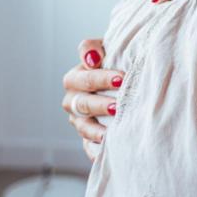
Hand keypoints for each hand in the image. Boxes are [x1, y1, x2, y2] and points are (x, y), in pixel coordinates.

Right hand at [60, 38, 123, 160]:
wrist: (123, 77)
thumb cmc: (114, 60)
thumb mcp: (105, 47)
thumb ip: (93, 47)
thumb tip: (92, 57)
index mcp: (76, 77)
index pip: (83, 78)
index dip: (100, 78)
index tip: (120, 78)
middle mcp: (73, 99)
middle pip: (82, 103)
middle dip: (100, 104)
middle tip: (117, 106)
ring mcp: (79, 119)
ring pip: (83, 126)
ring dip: (95, 130)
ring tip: (111, 132)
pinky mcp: (87, 135)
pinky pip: (87, 145)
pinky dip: (95, 149)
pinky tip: (107, 149)